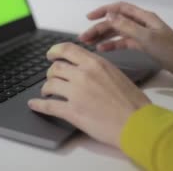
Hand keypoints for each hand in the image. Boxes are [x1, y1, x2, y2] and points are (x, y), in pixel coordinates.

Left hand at [28, 43, 150, 148]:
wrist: (137, 123)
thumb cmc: (133, 102)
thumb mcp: (116, 74)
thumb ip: (98, 69)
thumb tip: (87, 68)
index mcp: (95, 64)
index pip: (67, 50)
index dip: (54, 51)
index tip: (50, 54)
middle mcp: (83, 75)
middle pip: (55, 68)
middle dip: (51, 73)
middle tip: (51, 77)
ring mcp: (76, 93)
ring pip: (50, 85)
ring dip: (46, 88)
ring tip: (47, 92)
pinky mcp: (72, 112)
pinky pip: (48, 106)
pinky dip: (38, 105)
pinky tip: (34, 104)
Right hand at [79, 1, 172, 81]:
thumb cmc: (170, 50)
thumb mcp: (147, 38)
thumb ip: (127, 27)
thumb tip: (109, 15)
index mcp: (143, 17)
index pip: (119, 8)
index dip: (103, 11)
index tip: (89, 18)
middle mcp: (141, 23)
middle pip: (116, 21)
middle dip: (99, 27)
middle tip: (84, 37)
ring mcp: (142, 34)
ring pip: (118, 32)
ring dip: (104, 36)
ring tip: (89, 44)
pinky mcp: (143, 45)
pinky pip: (124, 42)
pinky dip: (113, 45)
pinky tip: (103, 50)